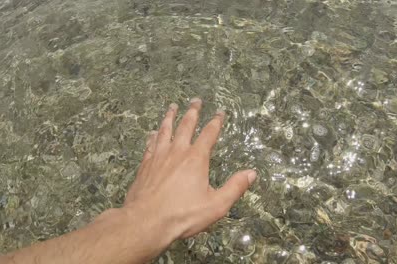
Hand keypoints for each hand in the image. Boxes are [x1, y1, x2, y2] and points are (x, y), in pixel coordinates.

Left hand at [122, 98, 256, 254]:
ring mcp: (158, 157)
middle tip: (196, 100)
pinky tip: (153, 132)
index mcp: (196, 159)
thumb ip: (235, 187)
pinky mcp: (145, 166)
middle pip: (185, 126)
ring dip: (170, 117)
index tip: (220, 112)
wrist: (145, 222)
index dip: (216, 122)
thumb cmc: (182, 215)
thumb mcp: (216, 205)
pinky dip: (154, 136)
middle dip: (192, 112)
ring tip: (172, 107)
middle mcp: (177, 152)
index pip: (209, 134)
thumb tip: (252, 173)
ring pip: (165, 130)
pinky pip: (150, 144)